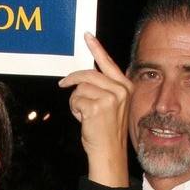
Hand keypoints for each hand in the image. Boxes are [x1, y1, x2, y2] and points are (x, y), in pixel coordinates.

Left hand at [59, 33, 129, 186]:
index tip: (87, 35)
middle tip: (63, 84)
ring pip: (80, 87)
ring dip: (75, 100)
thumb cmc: (107, 131)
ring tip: (83, 114)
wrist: (109, 153)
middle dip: (72, 80)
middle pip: (88, 74)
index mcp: (126, 87)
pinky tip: (83, 119)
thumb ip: (104, 88)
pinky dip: (74, 109)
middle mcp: (121, 90)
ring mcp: (110, 98)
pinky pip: (76, 99)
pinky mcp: (97, 107)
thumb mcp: (112, 105)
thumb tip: (86, 74)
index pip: (108, 63)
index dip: (96, 48)